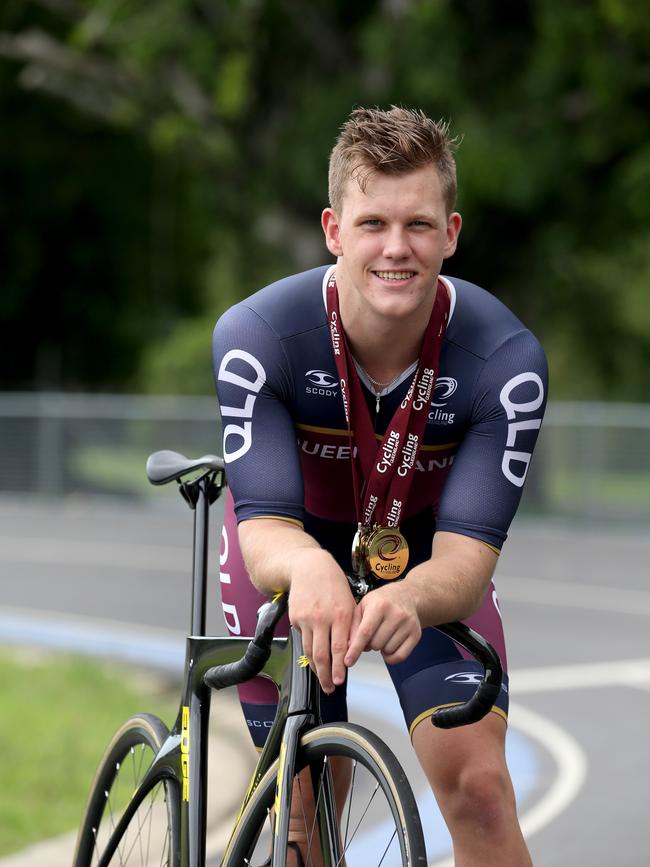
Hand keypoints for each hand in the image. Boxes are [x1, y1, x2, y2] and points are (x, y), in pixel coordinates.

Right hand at [288, 553, 355, 693]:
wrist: (310, 567)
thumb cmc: (334, 584)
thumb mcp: (349, 602)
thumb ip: (351, 626)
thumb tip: (352, 651)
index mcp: (341, 614)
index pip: (340, 648)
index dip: (339, 667)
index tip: (340, 680)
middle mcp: (323, 618)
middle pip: (323, 654)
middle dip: (326, 675)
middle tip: (330, 688)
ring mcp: (307, 618)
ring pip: (310, 650)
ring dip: (315, 668)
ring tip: (321, 680)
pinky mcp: (295, 618)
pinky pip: (303, 639)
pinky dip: (308, 650)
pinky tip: (313, 659)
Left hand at [344, 581, 420, 667]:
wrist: (406, 596)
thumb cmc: (382, 601)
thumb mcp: (363, 606)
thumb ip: (353, 626)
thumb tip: (348, 647)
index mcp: (379, 605)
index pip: (365, 632)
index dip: (355, 649)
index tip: (347, 661)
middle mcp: (396, 614)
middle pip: (376, 644)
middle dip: (369, 644)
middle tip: (372, 635)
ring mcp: (408, 624)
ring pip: (387, 651)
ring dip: (381, 649)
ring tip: (382, 635)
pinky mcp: (416, 634)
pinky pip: (400, 656)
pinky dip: (391, 657)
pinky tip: (389, 646)